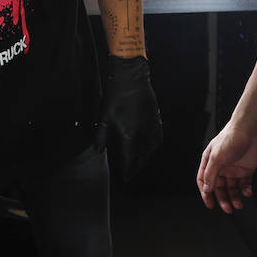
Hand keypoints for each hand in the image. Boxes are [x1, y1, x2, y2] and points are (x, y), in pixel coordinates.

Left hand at [102, 55, 163, 180]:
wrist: (131, 78)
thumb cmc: (116, 96)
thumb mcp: (103, 117)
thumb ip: (101, 137)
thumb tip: (99, 150)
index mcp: (128, 136)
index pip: (128, 161)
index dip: (126, 171)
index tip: (124, 178)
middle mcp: (143, 135)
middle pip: (141, 158)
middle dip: (135, 167)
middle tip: (131, 172)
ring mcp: (152, 127)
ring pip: (151, 150)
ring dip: (145, 159)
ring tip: (139, 163)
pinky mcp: (157, 120)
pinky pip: (157, 139)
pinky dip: (153, 147)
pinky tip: (150, 148)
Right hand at [196, 117, 256, 212]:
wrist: (250, 130)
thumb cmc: (231, 138)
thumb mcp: (217, 157)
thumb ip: (211, 175)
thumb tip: (206, 189)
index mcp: (210, 162)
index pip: (204, 181)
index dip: (206, 193)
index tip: (210, 204)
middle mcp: (221, 167)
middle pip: (219, 188)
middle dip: (223, 199)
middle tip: (228, 209)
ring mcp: (233, 168)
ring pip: (232, 188)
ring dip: (235, 197)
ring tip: (239, 204)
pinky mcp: (246, 169)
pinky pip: (244, 184)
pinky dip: (245, 190)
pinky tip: (247, 192)